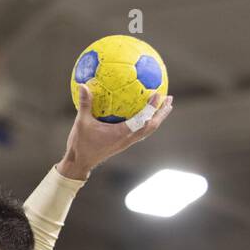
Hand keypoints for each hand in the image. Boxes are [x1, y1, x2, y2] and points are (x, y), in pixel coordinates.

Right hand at [58, 84, 172, 179]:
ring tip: (164, 106)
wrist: (80, 163)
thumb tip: (83, 85)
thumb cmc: (80, 144)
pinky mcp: (124, 143)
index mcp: (121, 134)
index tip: (158, 94)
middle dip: (161, 113)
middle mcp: (128, 139)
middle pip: (151, 126)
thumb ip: (84, 103)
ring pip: (148, 130)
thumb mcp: (81, 122)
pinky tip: (146, 114)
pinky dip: (147, 122)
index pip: (141, 119)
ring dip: (157, 118)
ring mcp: (127, 142)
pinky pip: (141, 131)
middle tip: (169, 99)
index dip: (151, 107)